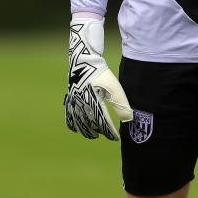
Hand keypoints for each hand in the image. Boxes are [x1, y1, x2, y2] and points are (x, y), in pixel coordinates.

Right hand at [64, 17, 132, 140]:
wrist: (84, 60)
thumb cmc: (101, 73)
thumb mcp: (114, 87)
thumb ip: (121, 104)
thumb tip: (128, 119)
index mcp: (94, 103)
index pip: (103, 123)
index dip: (110, 132)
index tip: (116, 137)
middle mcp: (82, 105)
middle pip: (91, 124)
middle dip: (100, 131)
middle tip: (108, 135)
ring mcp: (74, 103)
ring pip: (79, 123)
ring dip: (86, 131)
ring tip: (93, 136)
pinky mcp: (70, 99)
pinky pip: (69, 116)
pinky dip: (72, 124)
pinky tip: (76, 129)